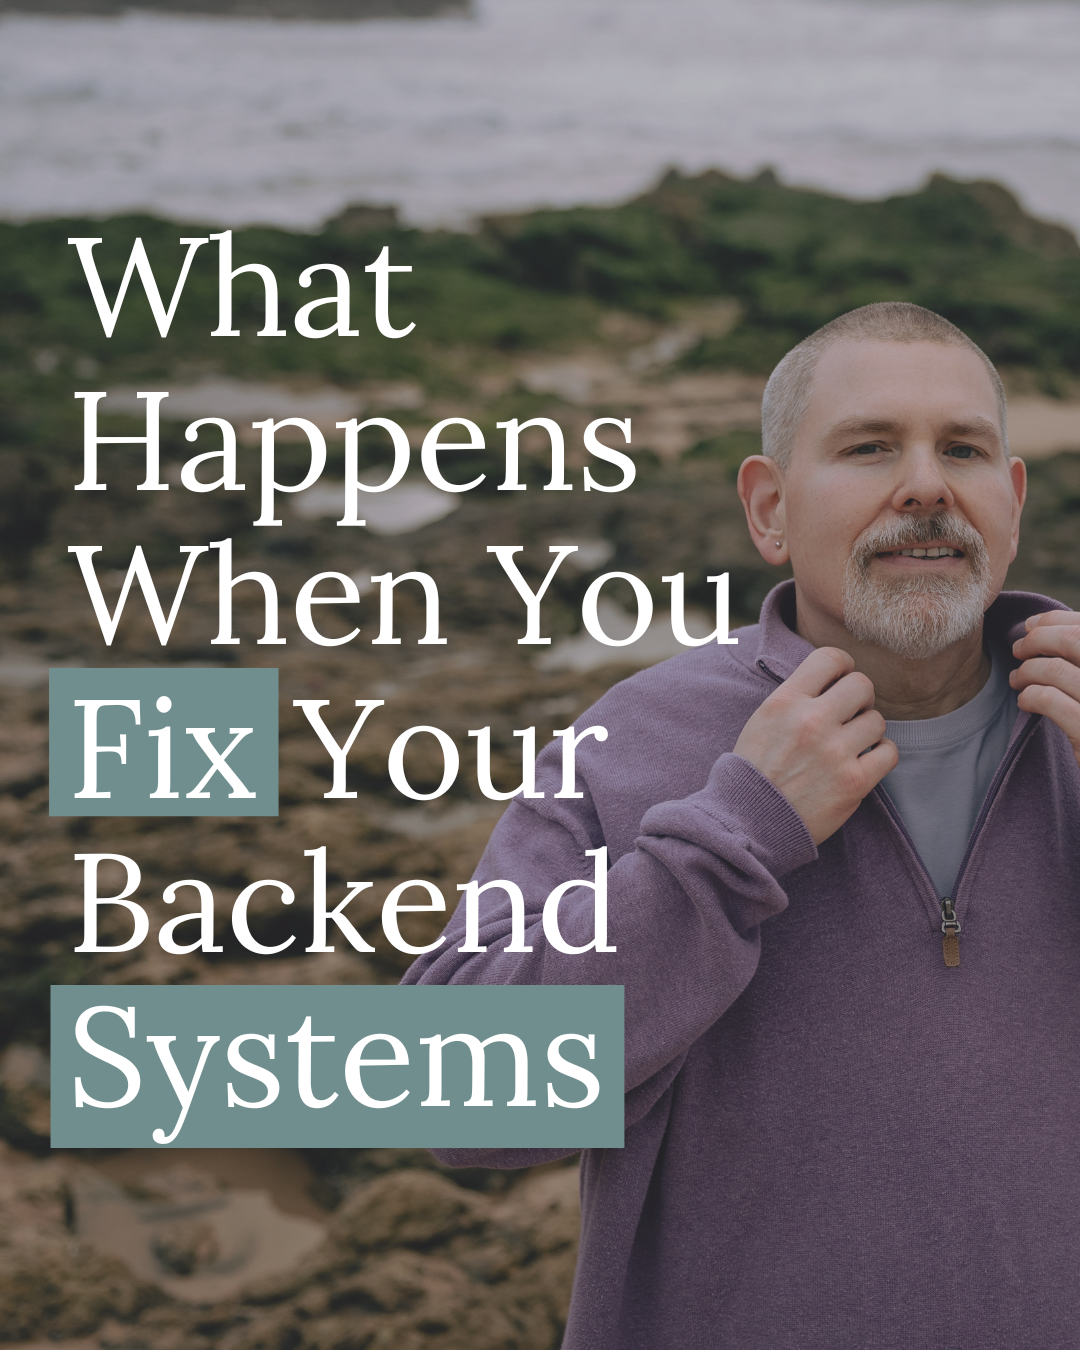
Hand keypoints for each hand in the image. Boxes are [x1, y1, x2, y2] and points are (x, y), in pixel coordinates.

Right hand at [733, 647, 897, 844]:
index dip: (842, 667)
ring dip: (868, 731)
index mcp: (785, 702)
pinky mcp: (853, 782)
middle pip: (862, 685)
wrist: (748, 823)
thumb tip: (831, 680)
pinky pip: (888, 752)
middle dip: (859, 699)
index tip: (840, 681)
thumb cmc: (754, 772)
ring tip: (850, 745)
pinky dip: (880, 756)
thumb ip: (794, 698)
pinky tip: (863, 762)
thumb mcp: (762, 722)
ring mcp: (834, 752)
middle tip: (849, 716)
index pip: (830, 658)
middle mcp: (811, 721)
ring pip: (877, 720)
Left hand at [1010, 611, 1079, 767]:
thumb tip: (1043, 627)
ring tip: (1017, 679)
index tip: (1030, 625)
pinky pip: (1051, 701)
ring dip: (1028, 670)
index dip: (1056, 620)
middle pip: (1073, 640)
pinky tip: (1025, 703)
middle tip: (1018, 649)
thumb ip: (1079, 660)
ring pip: (1057, 670)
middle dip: (1037, 639)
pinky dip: (1031, 696)